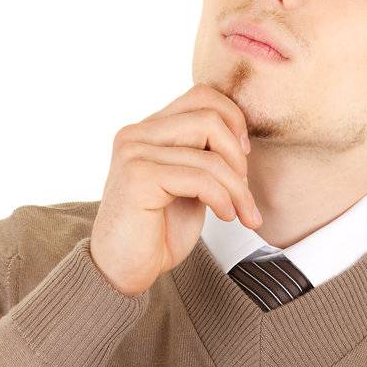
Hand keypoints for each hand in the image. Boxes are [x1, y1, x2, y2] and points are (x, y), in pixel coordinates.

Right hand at [89, 83, 262, 297]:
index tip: (244, 157)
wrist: (122, 271)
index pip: (202, 95)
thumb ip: (203, 157)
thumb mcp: (188, 186)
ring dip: (238, 187)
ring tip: (241, 212)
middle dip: (239, 157)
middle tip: (243, 193)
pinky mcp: (138, 177)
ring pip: (210, 153)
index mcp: (148, 130)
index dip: (234, 120)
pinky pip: (200, 178)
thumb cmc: (156, 233)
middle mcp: (136, 134)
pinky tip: (227, 217)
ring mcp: (134, 153)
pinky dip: (223, 198)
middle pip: (210, 117)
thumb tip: (241, 140)